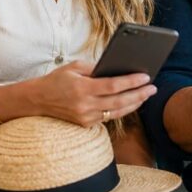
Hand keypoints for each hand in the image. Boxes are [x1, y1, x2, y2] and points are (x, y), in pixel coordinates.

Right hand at [25, 61, 156, 126]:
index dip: (131, 82)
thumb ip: (96, 68)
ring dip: (134, 104)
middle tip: (153, 88)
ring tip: (146, 95)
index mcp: (82, 89)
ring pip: (117, 112)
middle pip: (119, 101)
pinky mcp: (86, 124)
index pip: (113, 86)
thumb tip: (117, 68)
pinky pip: (108, 117)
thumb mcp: (74, 67)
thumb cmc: (57, 79)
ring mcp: (85, 117)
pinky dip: (122, 109)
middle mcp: (85, 105)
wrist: (38, 100)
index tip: (146, 77)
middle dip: (139, 94)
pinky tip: (132, 102)